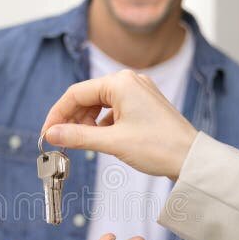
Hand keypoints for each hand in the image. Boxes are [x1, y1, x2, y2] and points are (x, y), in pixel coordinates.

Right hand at [41, 70, 198, 180]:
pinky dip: (102, 123)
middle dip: (72, 119)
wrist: (191, 158)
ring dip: (86, 122)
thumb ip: (78, 136)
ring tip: (81, 142)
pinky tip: (102, 139)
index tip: (47, 134)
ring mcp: (138, 91)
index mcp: (121, 82)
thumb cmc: (158, 147)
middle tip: (61, 141)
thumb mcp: (112, 142)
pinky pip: (114, 109)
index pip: (76, 93)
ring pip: (100, 103)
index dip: (57, 114)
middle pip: (87, 96)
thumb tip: (52, 134)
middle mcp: (129, 81)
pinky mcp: (144, 104)